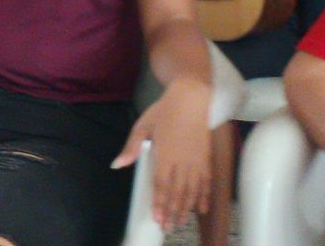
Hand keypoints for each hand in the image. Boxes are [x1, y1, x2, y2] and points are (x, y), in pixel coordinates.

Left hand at [112, 80, 211, 230]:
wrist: (192, 98)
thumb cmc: (164, 111)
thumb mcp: (142, 126)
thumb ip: (132, 147)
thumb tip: (117, 164)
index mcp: (165, 154)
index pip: (161, 184)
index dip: (159, 203)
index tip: (157, 217)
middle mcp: (182, 161)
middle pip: (177, 191)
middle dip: (172, 210)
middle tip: (168, 226)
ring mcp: (196, 161)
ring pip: (192, 190)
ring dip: (186, 207)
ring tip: (181, 222)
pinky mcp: (206, 158)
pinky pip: (206, 182)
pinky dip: (203, 196)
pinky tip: (201, 208)